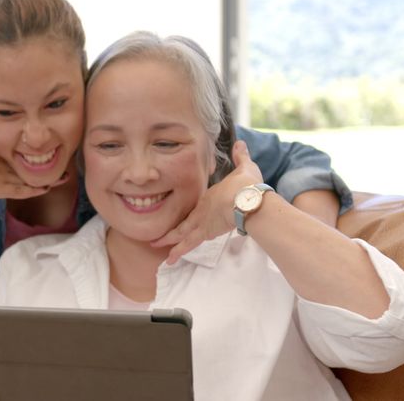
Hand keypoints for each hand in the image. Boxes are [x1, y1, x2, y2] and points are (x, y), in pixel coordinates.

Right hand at [0, 145, 67, 199]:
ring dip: (48, 178)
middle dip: (51, 165)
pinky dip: (34, 188)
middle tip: (68, 164)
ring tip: (65, 177)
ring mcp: (3, 175)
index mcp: (0, 154)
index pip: (26, 155)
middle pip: (33, 164)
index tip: (54, 155)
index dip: (41, 157)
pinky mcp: (0, 187)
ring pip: (30, 177)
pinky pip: (21, 189)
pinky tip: (46, 188)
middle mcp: (5, 163)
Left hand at [151, 140, 262, 263]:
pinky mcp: (205, 232)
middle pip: (184, 221)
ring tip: (156, 245)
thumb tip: (241, 143)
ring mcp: (202, 222)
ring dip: (169, 240)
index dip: (191, 213)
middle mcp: (202, 209)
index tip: (185, 218)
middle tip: (157, 234)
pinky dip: (178, 251)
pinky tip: (169, 259)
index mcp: (209, 196)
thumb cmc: (247, 186)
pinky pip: (188, 244)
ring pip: (181, 233)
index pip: (197, 207)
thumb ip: (241, 157)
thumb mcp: (245, 168)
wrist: (247, 199)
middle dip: (171, 228)